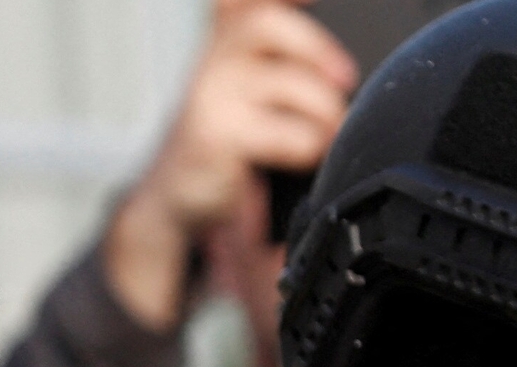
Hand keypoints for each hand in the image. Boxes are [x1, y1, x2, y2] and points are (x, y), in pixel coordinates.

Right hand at [103, 0, 355, 332]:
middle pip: (264, 23)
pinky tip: (301, 157)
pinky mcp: (215, 135)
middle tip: (344, 79)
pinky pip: (287, 134)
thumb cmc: (218, 145)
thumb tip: (328, 49)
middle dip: (315, 47)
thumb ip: (275, 62)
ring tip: (325, 135)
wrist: (173, 197)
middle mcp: (213, 62)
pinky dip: (307, 147)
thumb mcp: (241, 94)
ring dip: (323, 112)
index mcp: (224, 45)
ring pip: (289, 84)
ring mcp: (210, 96)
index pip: (241, 3)